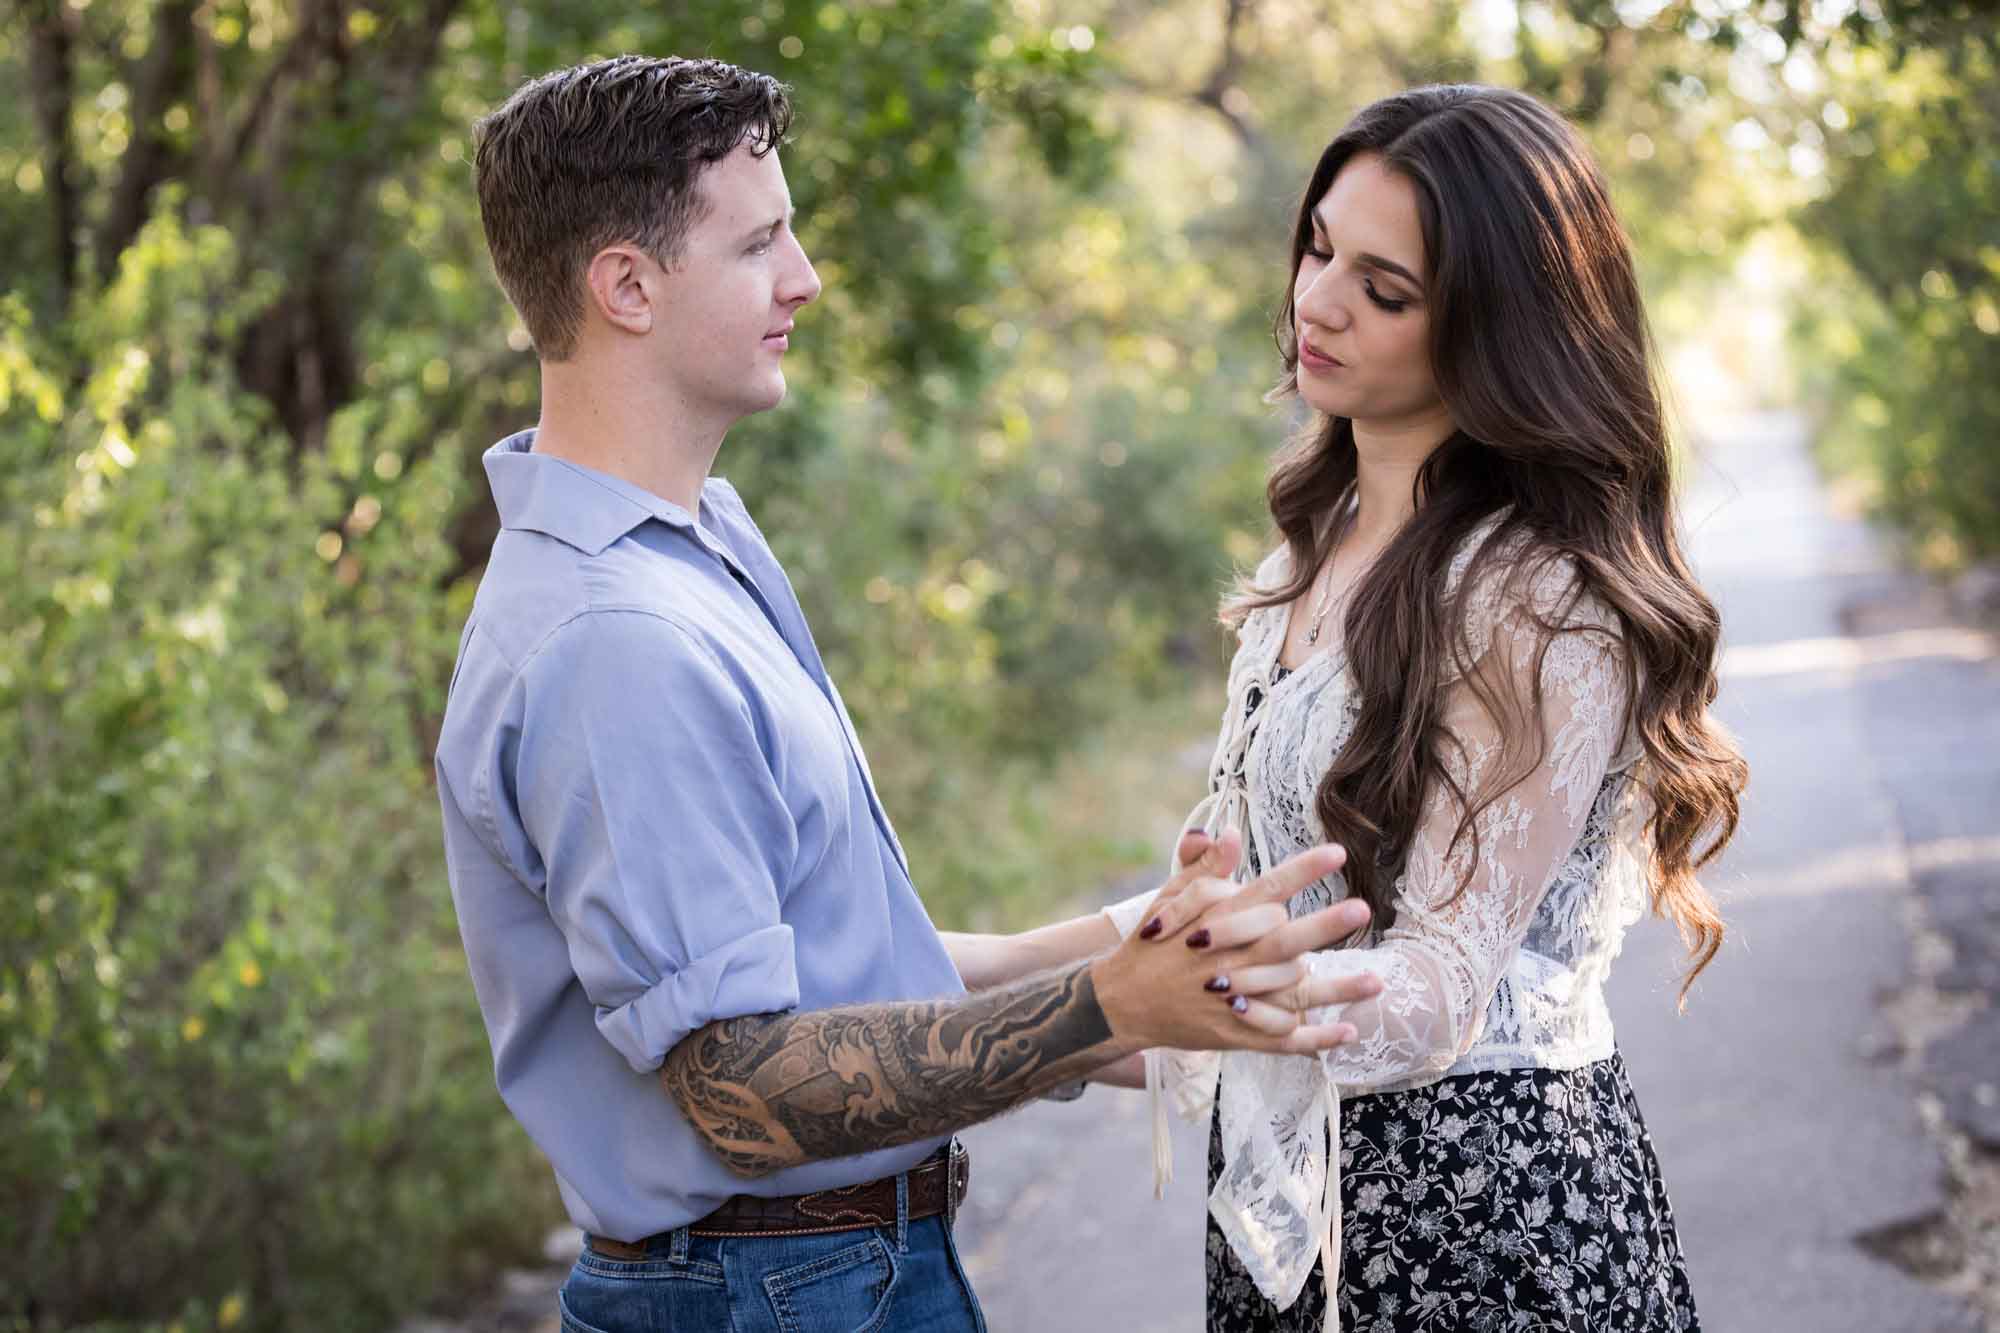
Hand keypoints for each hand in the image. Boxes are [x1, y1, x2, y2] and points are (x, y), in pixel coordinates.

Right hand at [1090, 839, 1381, 1055]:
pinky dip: (1316, 1040)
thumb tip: (1230, 833)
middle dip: (1323, 924)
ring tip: (1378, 981)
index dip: (1301, 871)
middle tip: (1361, 908)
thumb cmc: (1151, 945)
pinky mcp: (1235, 1034)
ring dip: (1337, 989)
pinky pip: (1282, 1039)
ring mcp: (1234, 1000)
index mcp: (1216, 922)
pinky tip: (1349, 1033)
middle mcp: (1230, 960)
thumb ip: (1203, 868)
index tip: (1336, 853)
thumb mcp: (1168, 899)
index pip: (1265, 890)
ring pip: (1292, 994)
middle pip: (1284, 940)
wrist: (1120, 1004)